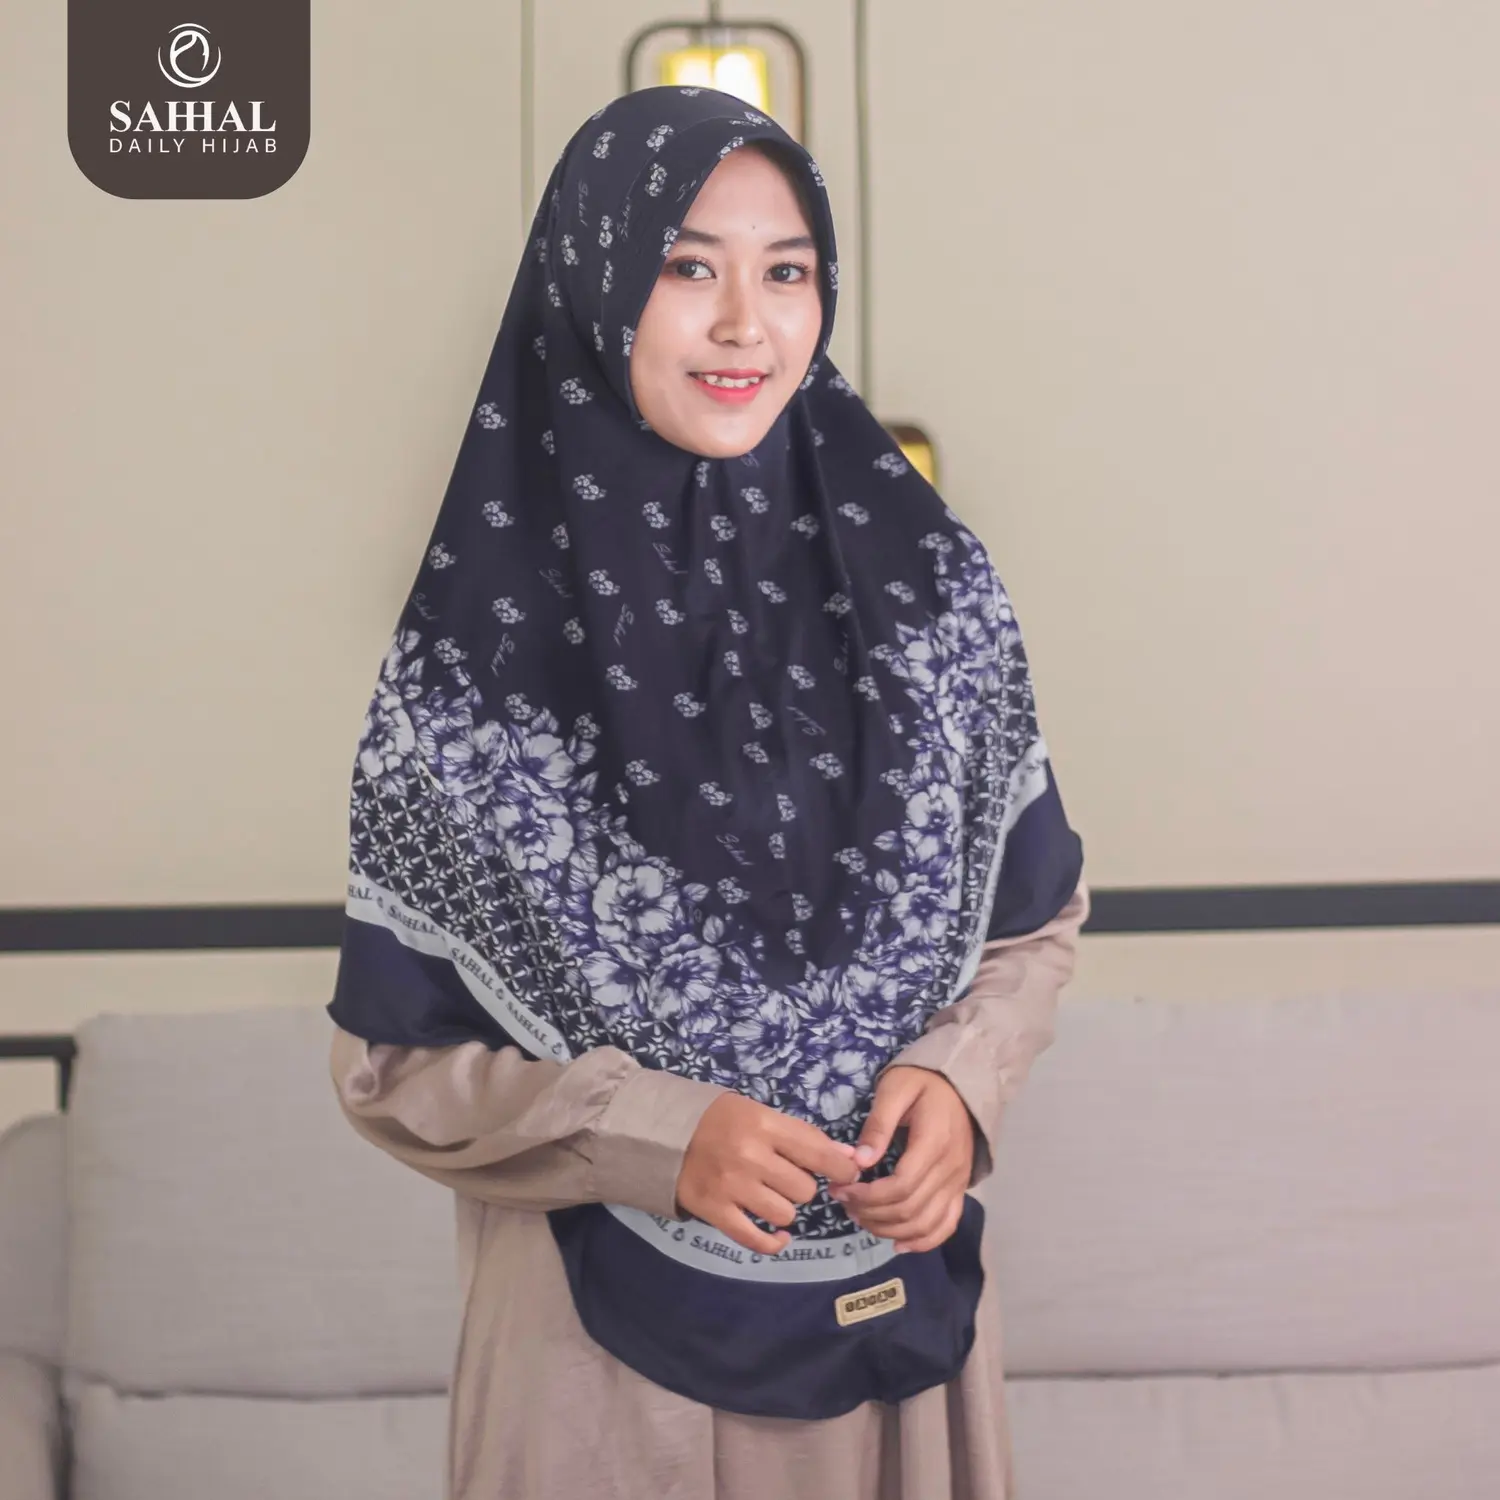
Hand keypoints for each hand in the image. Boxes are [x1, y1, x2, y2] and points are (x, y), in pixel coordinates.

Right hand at [675, 1093, 862, 1254]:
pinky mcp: (715, 1211)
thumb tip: (849, 1158)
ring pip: (785, 1214)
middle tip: (784, 1177)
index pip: (818, 1153)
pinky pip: (757, 1239)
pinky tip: (779, 1235)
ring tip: (770, 1196)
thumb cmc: (721, 1120)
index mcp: (763, 1124)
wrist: (665, 1135)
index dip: (842, 1167)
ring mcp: (732, 1186)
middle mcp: (750, 1156)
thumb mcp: (761, 1114)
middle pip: (804, 1188)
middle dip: (801, 1185)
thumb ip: (803, 1136)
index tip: (846, 1173)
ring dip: (784, 1209)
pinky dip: (773, 1242)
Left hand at [831, 1065, 973, 1253]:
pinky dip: (923, 1241)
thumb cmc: (923, 1082)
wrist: (963, 1083)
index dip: (867, 1196)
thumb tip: (860, 1161)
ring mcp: (958, 1182)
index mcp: (934, 1143)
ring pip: (925, 1224)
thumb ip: (878, 1125)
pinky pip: (946, 1225)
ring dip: (890, 1229)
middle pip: (909, 1209)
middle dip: (870, 1213)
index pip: (900, 1186)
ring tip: (861, 1217)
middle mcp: (950, 1169)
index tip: (841, 1189)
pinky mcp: (960, 1189)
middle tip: (843, 1201)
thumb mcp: (895, 1089)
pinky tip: (898, 1244)